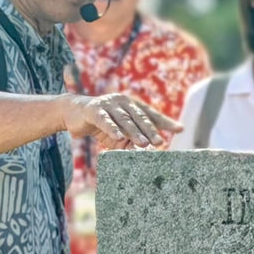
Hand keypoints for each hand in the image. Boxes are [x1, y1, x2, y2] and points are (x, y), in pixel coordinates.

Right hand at [66, 92, 180, 148]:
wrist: (73, 113)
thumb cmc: (100, 124)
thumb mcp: (118, 132)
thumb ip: (131, 139)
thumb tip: (148, 152)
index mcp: (131, 105)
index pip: (151, 114)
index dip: (165, 122)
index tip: (180, 129)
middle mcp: (122, 101)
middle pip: (139, 117)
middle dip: (150, 130)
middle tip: (160, 143)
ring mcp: (108, 104)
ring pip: (124, 119)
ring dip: (134, 132)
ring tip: (144, 144)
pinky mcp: (93, 110)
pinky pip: (104, 120)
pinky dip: (111, 128)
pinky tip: (118, 137)